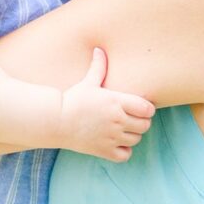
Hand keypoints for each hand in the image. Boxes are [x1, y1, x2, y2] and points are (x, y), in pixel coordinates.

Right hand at [56, 44, 154, 161]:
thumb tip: (99, 48)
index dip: (146, 108)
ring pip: (136, 140)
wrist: (55, 120)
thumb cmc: (73, 99)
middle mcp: (117, 120)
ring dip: (132, 135)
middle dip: (141, 122)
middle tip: (130, 118)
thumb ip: (99, 66)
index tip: (138, 107)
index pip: (148, 109)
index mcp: (116, 101)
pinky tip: (115, 143)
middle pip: (145, 125)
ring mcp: (111, 137)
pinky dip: (124, 150)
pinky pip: (126, 155)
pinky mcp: (104, 151)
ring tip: (122, 129)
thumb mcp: (88, 82)